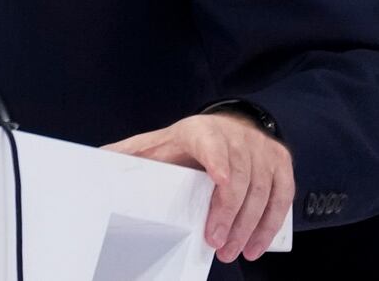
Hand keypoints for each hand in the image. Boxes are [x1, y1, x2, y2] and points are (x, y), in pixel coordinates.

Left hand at [103, 113, 293, 262]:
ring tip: (233, 252)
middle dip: (229, 216)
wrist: (227, 126)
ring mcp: (263, 150)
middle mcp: (237, 138)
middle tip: (217, 245)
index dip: (218, 163)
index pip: (212, 146)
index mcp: (202, 132)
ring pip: (263, 192)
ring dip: (249, 227)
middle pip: (240, 179)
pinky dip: (270, 224)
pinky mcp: (281, 164)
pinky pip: (282, 197)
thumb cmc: (186, 142)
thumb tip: (96, 160)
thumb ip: (130, 154)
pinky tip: (256, 246)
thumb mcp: (158, 144)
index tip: (221, 183)